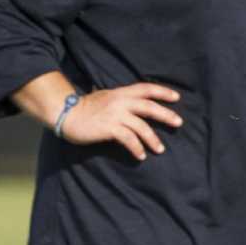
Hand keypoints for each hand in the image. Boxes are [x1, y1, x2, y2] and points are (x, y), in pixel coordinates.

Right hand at [58, 84, 181, 159]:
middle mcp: (120, 102)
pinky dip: (137, 148)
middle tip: (178, 123)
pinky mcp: (109, 128)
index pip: (146, 89)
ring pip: (141, 126)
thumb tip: (134, 106)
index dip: (162, 92)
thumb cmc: (85, 108)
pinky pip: (129, 139)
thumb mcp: (105, 97)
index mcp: (121, 93)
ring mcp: (115, 115)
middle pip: (149, 107)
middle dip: (166, 115)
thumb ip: (120, 99)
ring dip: (153, 139)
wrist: (67, 115)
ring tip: (160, 149)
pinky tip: (140, 156)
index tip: (176, 97)